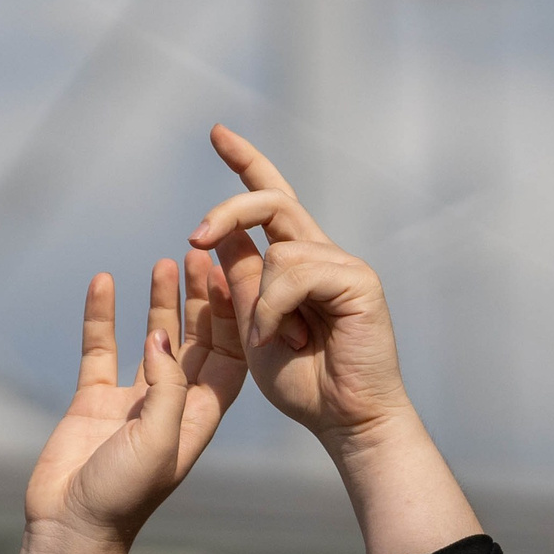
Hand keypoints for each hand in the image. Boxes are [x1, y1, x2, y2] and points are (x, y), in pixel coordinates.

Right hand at [22, 256, 248, 547]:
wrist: (71, 528)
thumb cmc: (123, 495)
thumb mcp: (158, 441)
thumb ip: (165, 385)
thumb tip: (160, 335)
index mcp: (198, 416)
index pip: (228, 357)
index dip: (233, 317)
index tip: (230, 275)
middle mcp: (170, 404)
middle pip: (196, 340)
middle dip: (201, 299)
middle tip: (200, 256)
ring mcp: (131, 401)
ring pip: (152, 338)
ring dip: (160, 301)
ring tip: (165, 262)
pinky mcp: (93, 400)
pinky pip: (100, 348)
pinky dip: (103, 315)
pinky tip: (102, 282)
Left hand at [189, 125, 410, 443]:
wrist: (345, 421)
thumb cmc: (303, 383)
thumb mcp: (251, 329)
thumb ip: (238, 284)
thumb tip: (219, 238)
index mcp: (293, 262)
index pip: (267, 199)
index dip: (245, 163)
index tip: (218, 132)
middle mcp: (319, 254)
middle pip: (271, 201)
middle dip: (229, 208)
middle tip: (194, 235)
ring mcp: (342, 264)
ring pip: (279, 247)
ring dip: (260, 299)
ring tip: (272, 340)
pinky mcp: (359, 280)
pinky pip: (296, 272)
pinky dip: (276, 308)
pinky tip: (285, 338)